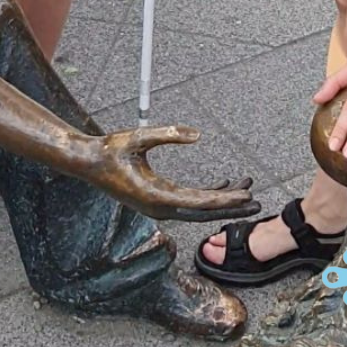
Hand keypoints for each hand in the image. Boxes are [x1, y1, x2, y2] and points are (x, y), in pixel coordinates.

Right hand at [84, 124, 258, 222]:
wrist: (89, 163)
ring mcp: (159, 207)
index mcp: (157, 196)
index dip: (225, 199)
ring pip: (198, 209)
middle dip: (231, 208)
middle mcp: (160, 208)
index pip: (199, 202)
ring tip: (246, 191)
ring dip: (222, 201)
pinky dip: (208, 195)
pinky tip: (222, 186)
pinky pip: (189, 202)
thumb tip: (197, 135)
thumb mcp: (137, 137)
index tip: (246, 195)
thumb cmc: (110, 150)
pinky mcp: (158, 200)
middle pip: (203, 212)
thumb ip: (166, 134)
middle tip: (257, 203)